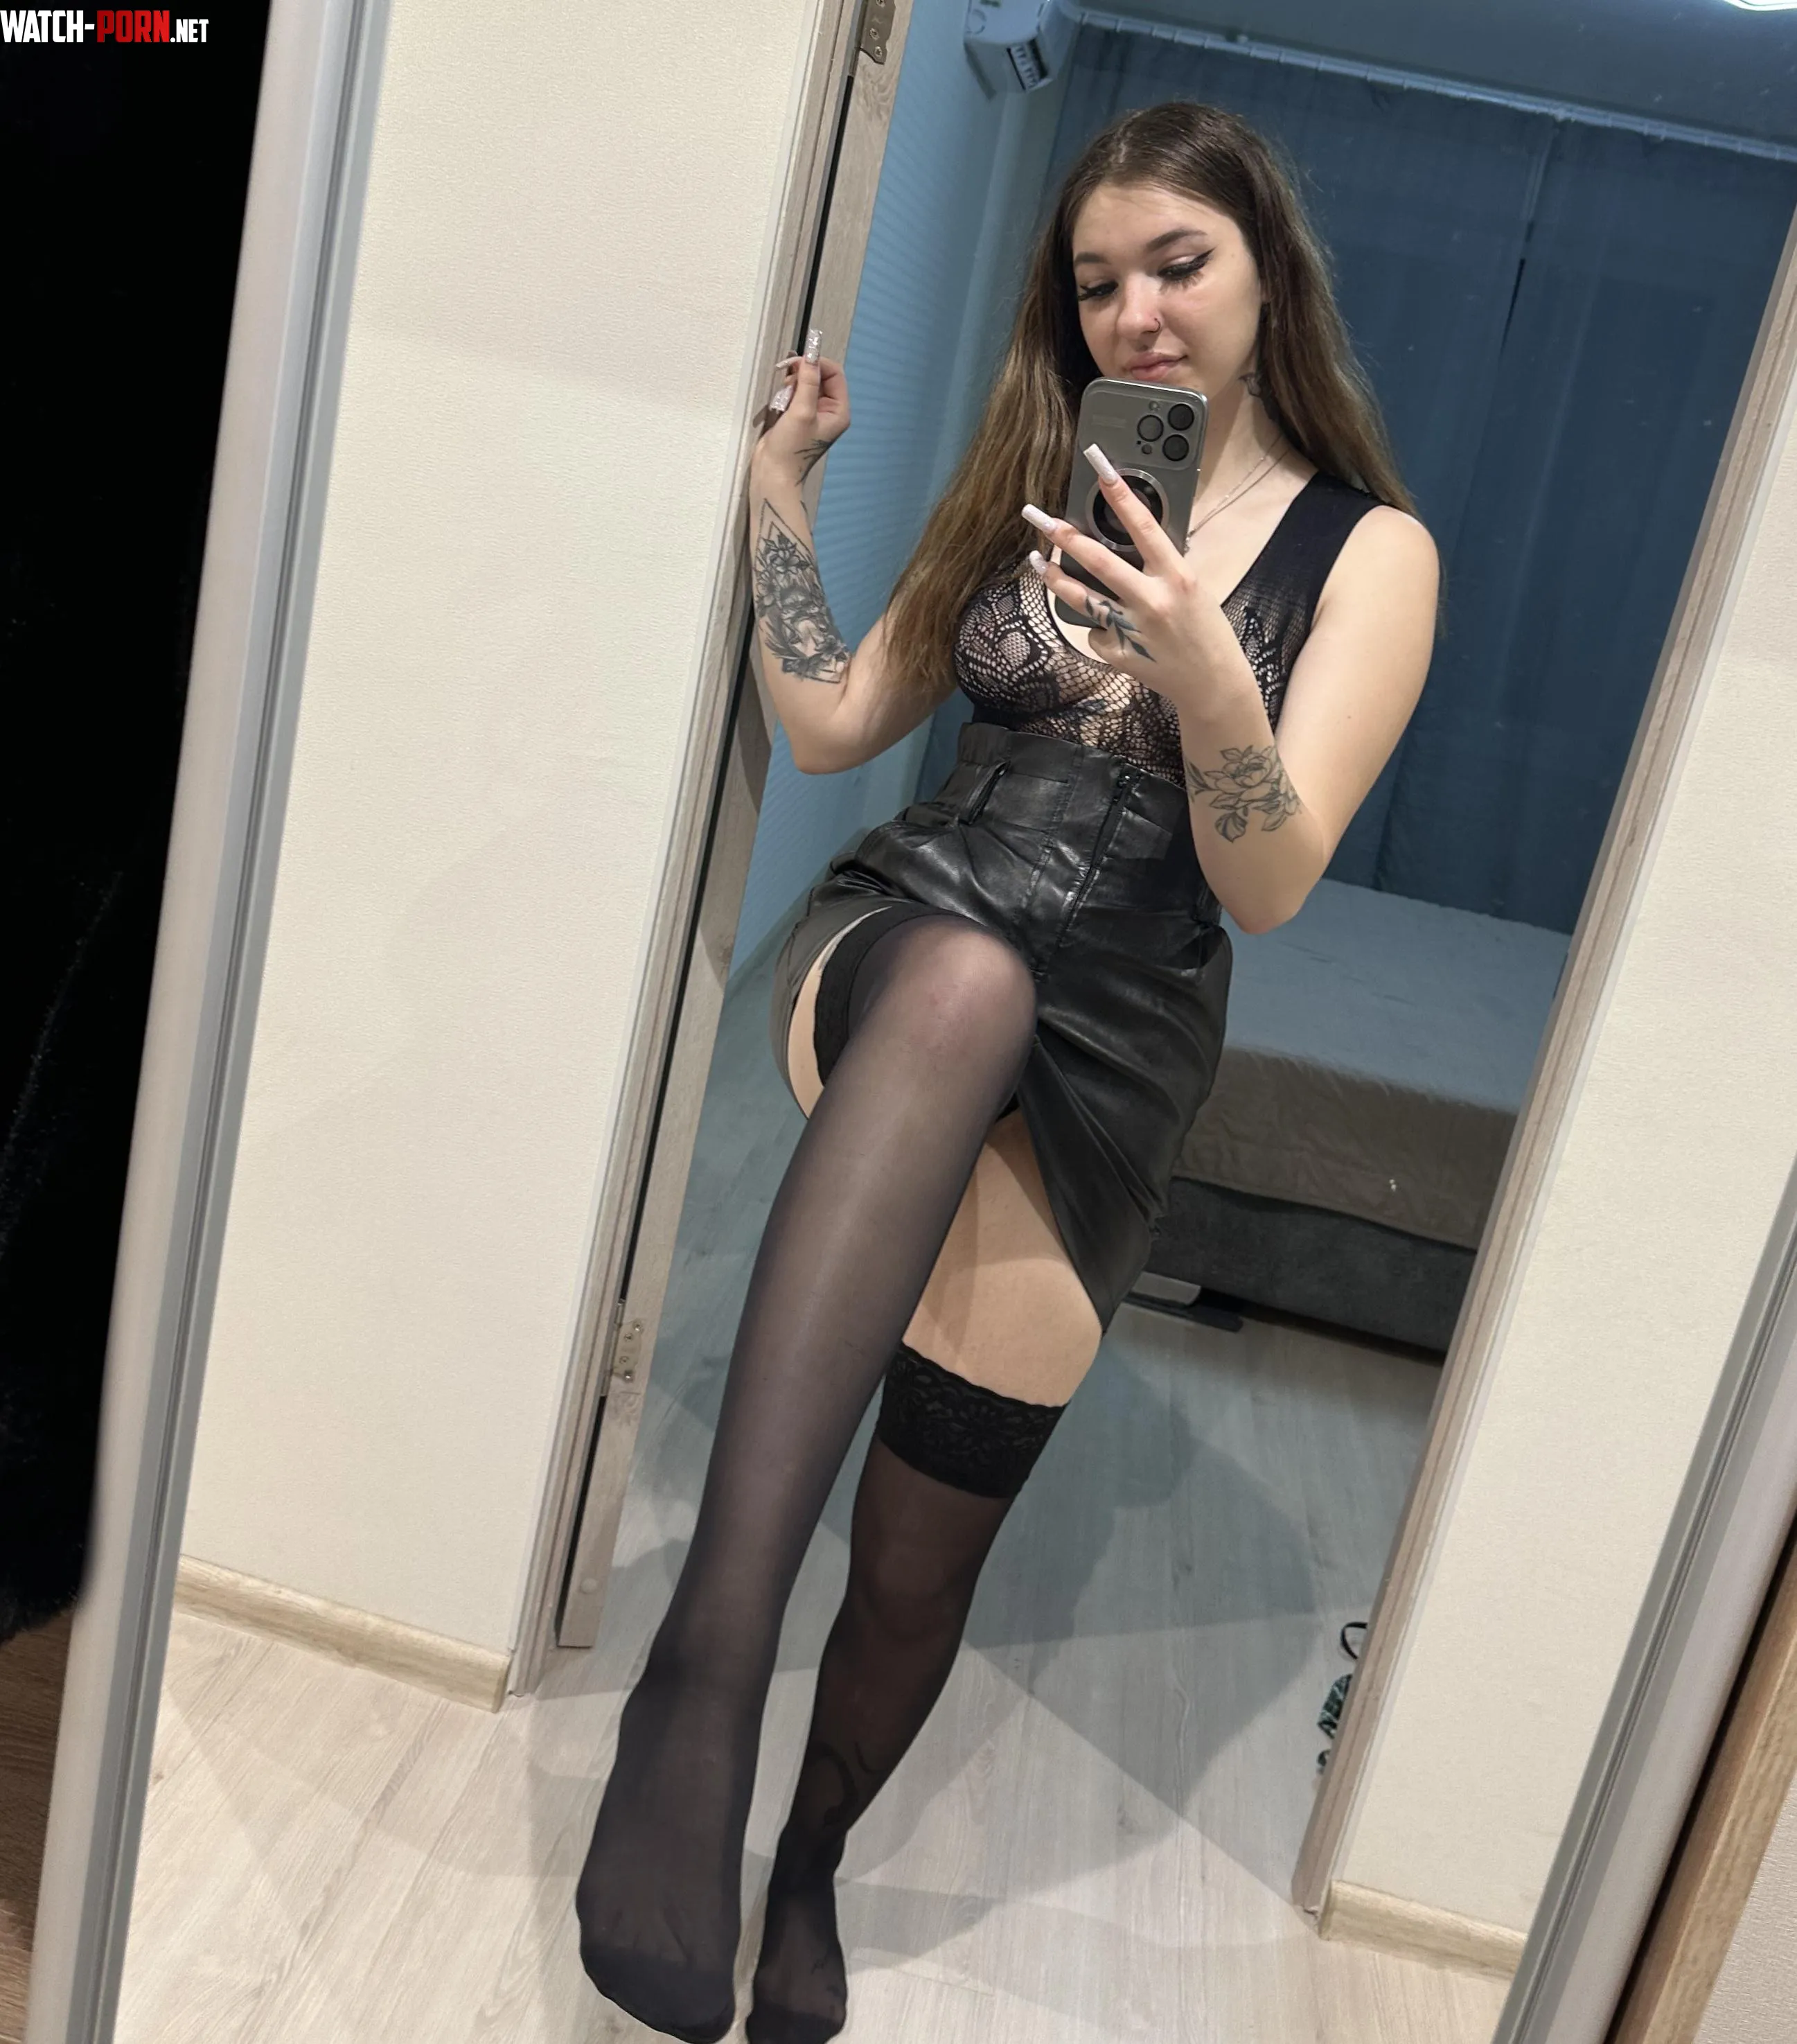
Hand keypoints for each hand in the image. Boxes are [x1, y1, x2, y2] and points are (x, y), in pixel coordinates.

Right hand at [754, 337, 850, 485]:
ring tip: (783, 398)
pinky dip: (786, 393)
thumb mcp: (801, 411)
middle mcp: (830, 411)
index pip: (835, 373)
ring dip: (792, 384)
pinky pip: (796, 394)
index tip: (798, 361)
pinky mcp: (798, 416)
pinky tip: (779, 404)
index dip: (817, 362)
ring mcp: (814, 413)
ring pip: (806, 384)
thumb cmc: (791, 449)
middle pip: (821, 376)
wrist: (773, 474)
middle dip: (803, 374)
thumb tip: (811, 355)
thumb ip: (808, 381)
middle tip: (787, 379)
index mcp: (839, 411)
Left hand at [1023, 448, 1245, 717]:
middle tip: (1041, 518)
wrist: (1211, 684)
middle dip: (1067, 536)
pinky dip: (1097, 626)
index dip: (1121, 495)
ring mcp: (1131, 629)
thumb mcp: (1193, 590)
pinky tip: (1107, 629)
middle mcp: (1152, 601)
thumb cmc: (1207, 632)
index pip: (1144, 527)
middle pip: (1099, 562)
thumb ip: (1162, 568)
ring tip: (1037, 561)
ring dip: (1055, 578)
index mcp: (1177, 578)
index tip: (1101, 469)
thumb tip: (1131, 543)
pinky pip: (1095, 631)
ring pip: (1081, 598)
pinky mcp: (1117, 653)